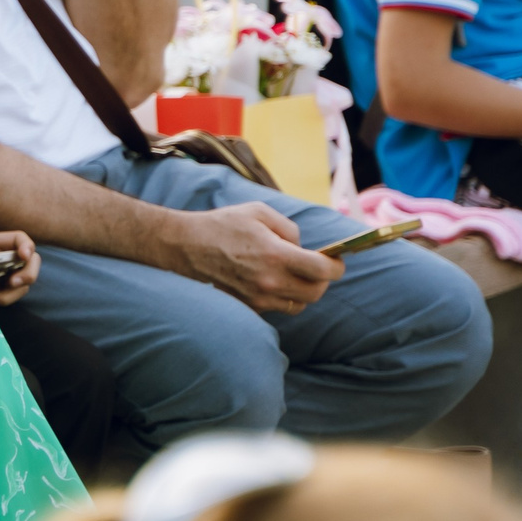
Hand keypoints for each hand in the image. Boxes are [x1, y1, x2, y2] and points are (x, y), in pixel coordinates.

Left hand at [0, 229, 39, 305]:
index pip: (18, 239)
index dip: (26, 246)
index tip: (24, 255)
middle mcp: (1, 258)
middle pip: (30, 262)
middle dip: (28, 273)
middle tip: (12, 283)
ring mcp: (2, 275)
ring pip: (22, 283)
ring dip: (11, 292)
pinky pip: (10, 296)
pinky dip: (1, 300)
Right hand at [169, 200, 340, 314]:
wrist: (183, 246)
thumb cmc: (221, 225)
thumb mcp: (258, 212)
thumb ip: (289, 229)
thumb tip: (303, 248)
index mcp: (276, 255)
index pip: (323, 271)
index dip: (337, 267)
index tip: (337, 262)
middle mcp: (269, 282)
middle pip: (316, 293)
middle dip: (322, 280)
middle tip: (315, 268)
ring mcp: (257, 298)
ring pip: (298, 304)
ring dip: (301, 290)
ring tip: (290, 274)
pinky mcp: (247, 307)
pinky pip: (276, 308)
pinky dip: (280, 297)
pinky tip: (269, 281)